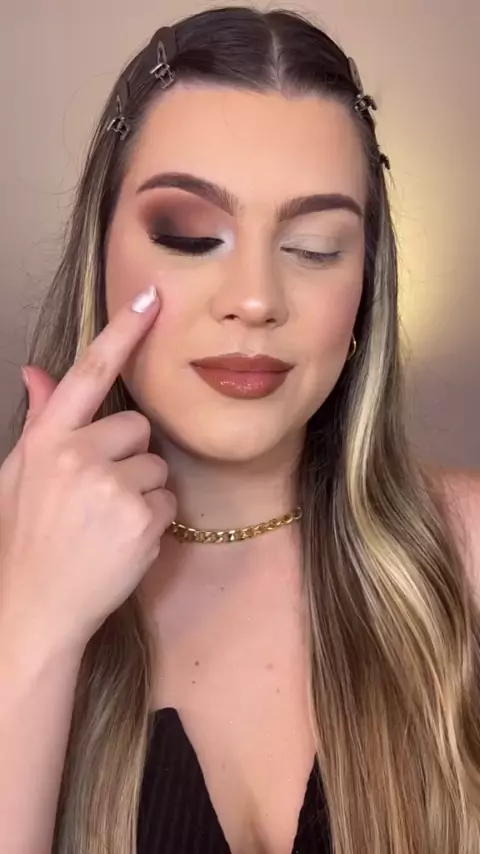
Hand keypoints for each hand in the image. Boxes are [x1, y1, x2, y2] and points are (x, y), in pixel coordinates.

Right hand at [0, 285, 175, 652]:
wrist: (35, 608)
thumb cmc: (26, 538)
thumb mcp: (21, 474)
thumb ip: (41, 420)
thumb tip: (38, 371)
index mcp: (46, 440)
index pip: (88, 373)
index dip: (122, 332)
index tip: (150, 297)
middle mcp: (77, 456)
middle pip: (137, 426)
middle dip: (127, 454)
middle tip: (98, 494)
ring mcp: (111, 487)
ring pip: (155, 464)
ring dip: (141, 488)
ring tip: (106, 521)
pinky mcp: (141, 518)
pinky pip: (167, 498)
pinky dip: (152, 518)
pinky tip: (121, 540)